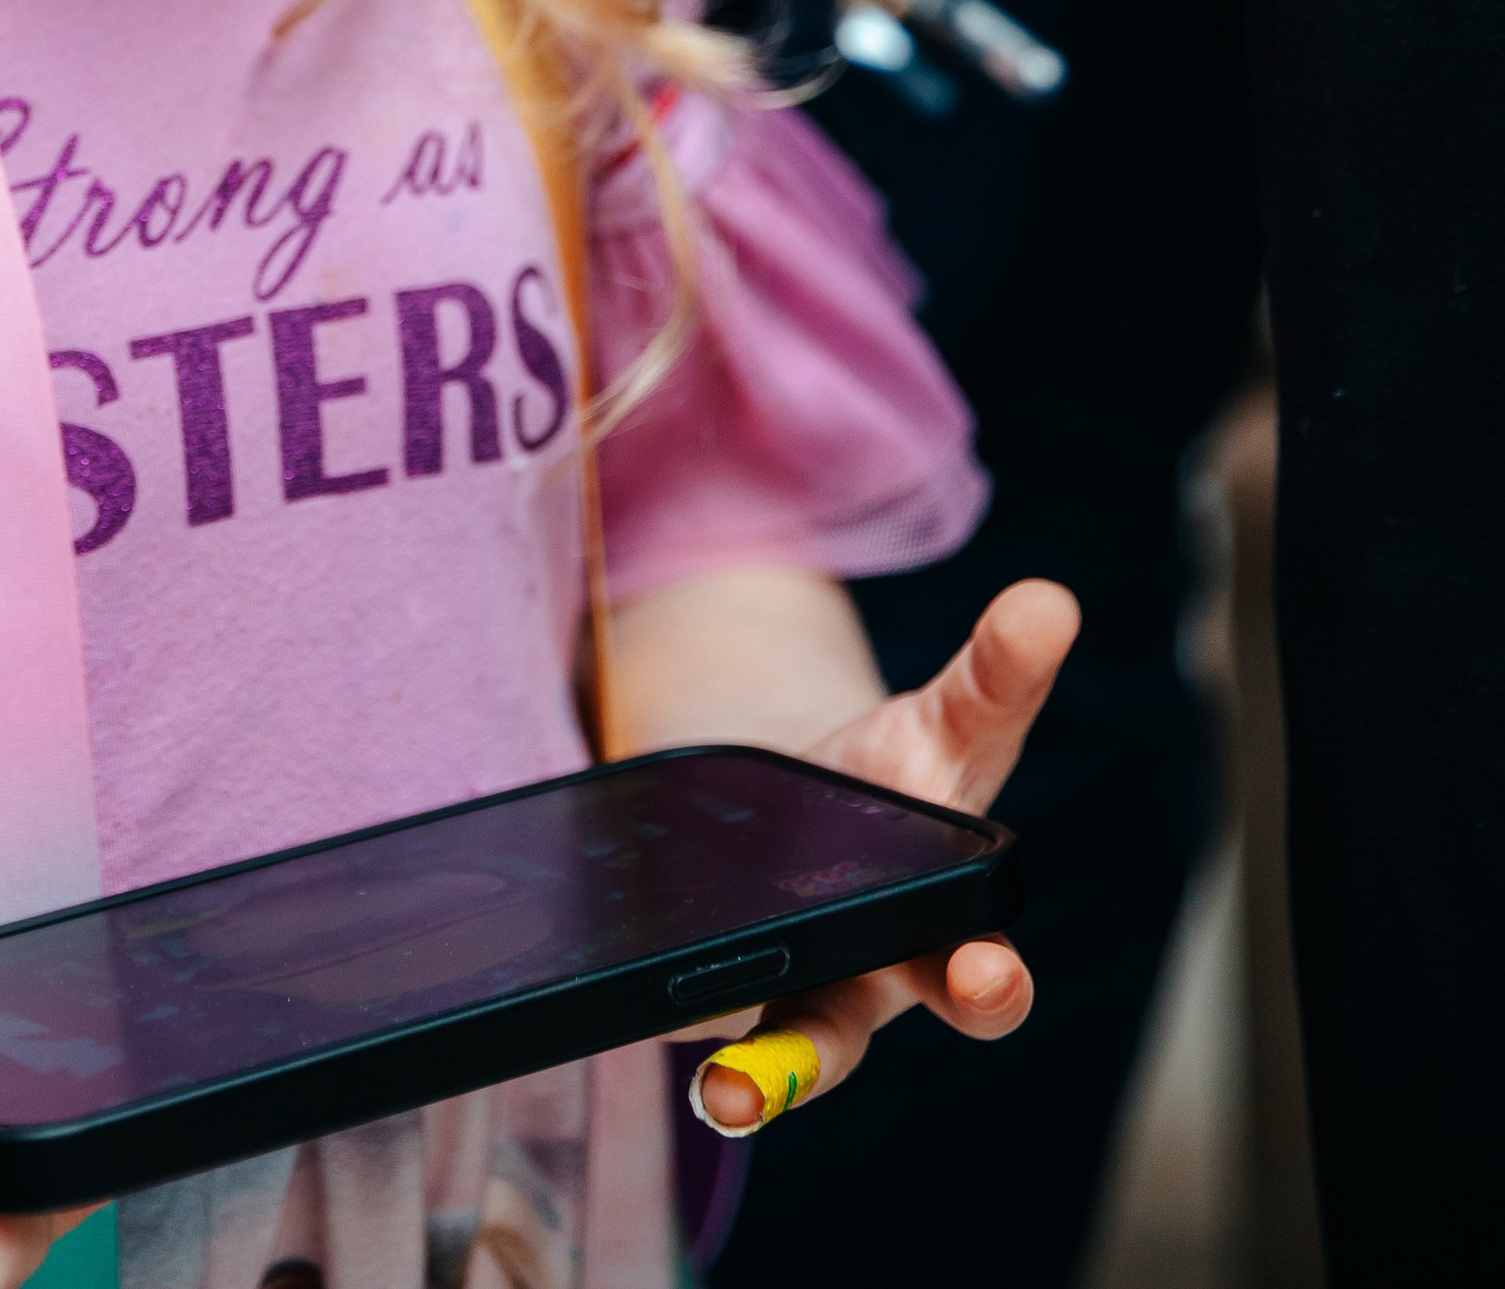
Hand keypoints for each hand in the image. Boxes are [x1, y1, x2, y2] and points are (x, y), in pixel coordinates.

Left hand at [690, 577, 1077, 1136]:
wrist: (817, 810)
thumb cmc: (904, 783)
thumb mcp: (947, 725)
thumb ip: (995, 676)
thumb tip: (1049, 601)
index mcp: (945, 938)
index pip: (982, 979)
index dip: (989, 984)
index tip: (988, 973)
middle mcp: (864, 989)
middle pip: (848, 1038)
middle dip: (823, 1058)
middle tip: (789, 1073)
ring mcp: (781, 995)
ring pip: (762, 1049)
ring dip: (749, 1072)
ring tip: (722, 1090)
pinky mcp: (712, 983)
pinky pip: (696, 1013)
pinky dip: (675, 1020)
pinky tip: (642, 1016)